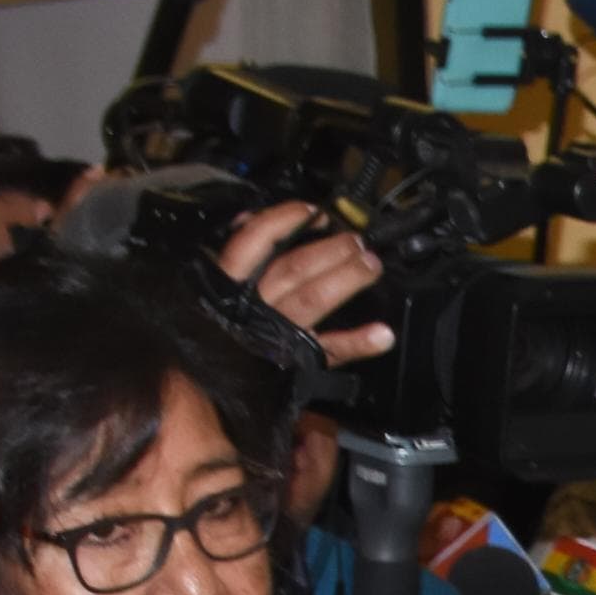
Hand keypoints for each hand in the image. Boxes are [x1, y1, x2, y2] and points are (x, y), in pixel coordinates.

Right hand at [210, 200, 394, 366]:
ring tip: (371, 265)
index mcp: (232, 281)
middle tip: (357, 242)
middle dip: (330, 250)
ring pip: (312, 298)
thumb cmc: (228, 322)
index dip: (284, 221)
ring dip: (347, 279)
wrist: (213, 381)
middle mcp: (255, 305)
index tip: (314, 213)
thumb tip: (252, 216)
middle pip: (293, 268)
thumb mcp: (223, 282)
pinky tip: (383, 334)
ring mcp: (277, 333)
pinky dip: (359, 342)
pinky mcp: (297, 362)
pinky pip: (330, 351)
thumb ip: (242, 250)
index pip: (253, 240)